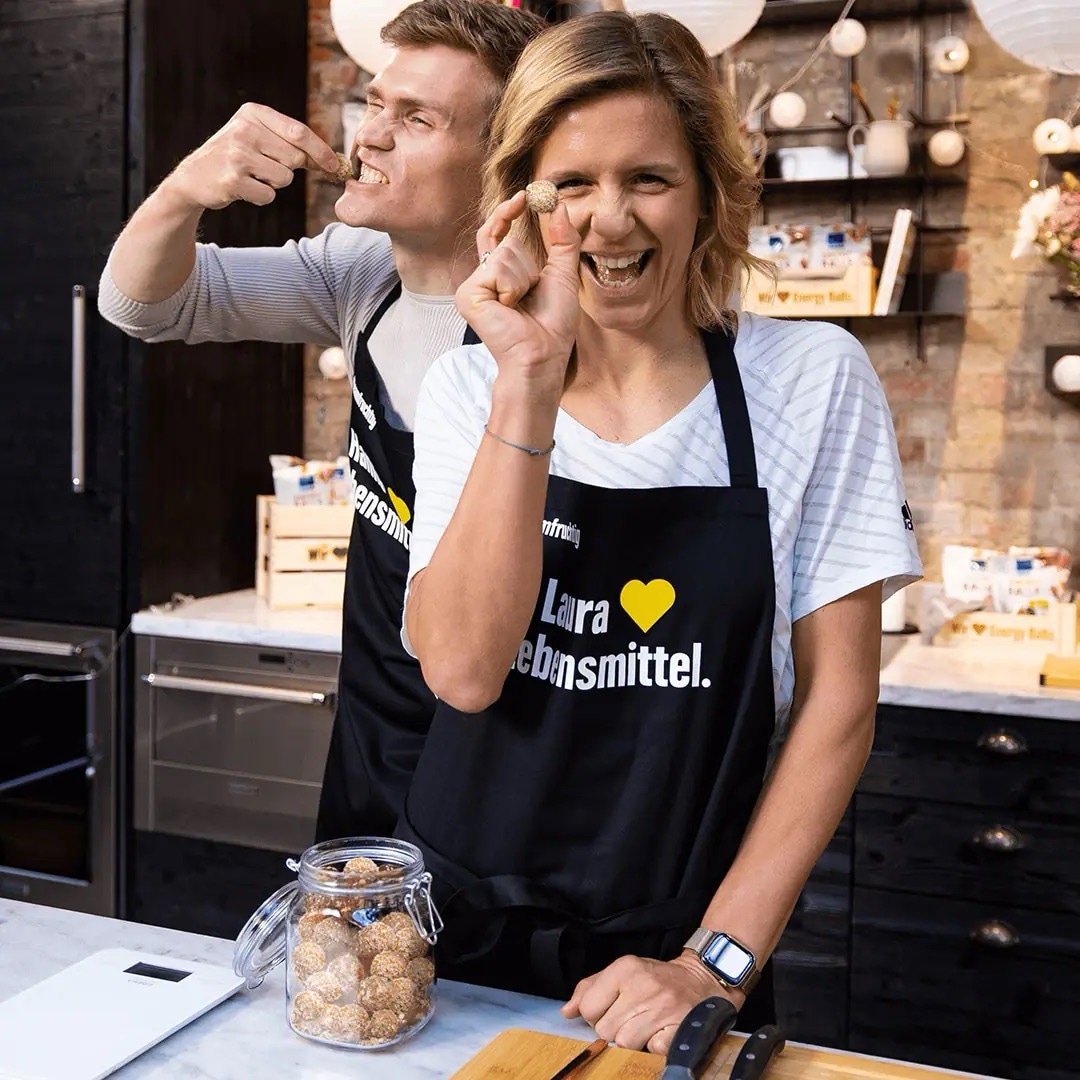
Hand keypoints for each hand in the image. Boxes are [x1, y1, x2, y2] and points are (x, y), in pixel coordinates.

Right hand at [161, 102, 339, 211]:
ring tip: (251, 175)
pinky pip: (268, 195)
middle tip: (266, 167)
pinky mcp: (232, 180)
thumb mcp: (257, 137)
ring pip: (284, 178)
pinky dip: (261, 196)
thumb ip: (289, 142)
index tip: (334, 164)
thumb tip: (331, 160)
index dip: (320, 150)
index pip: (299, 132)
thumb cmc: (235, 157)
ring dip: (274, 183)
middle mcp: (244, 130)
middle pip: (295, 158)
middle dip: (289, 168)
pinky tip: (243, 187)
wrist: (194, 177)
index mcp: (253, 114)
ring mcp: (237, 155)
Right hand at [455, 191, 581, 393]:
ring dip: (524, 279)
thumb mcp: (563, 275)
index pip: (497, 232)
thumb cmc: (552, 325)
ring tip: (520, 306)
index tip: (525, 195)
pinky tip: (510, 309)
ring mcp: (472, 287)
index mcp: (501, 274)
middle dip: (529, 264)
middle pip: (507, 242)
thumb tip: (559, 205)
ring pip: (504, 254)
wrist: (542, 355)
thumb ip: (562, 240)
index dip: (508, 212)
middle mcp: (482, 278)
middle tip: (532, 294)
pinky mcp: (467, 296)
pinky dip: (513, 287)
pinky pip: (497, 270)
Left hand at [561, 953, 742, 1055]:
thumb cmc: (656, 979)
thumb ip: (591, 988)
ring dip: (633, 1040)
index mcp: (625, 968)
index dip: (596, 1015)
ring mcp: (662, 1008)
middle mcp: (643, 985)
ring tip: (646, 1025)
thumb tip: (567, 1012)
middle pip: (605, 1030)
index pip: (589, 1007)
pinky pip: (651, 1051)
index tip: (610, 1009)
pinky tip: (661, 1032)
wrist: (701, 981)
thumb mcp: (622, 972)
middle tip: (632, 1017)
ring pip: (625, 1043)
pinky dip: (654, 1047)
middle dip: (615, 1029)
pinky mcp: (679, 1029)